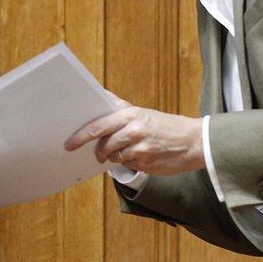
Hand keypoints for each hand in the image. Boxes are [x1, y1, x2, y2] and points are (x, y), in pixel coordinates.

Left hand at [64, 102, 205, 175]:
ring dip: (113, 156)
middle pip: (103, 143)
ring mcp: (140, 148)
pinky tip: (137, 156)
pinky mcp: (146, 163)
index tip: (70, 143)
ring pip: (114, 156)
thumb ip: (119, 108)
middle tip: (94, 154)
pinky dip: (127, 162)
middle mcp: (134, 130)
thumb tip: (99, 96)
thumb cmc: (163, 126)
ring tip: (121, 151)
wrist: (193, 141)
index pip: (98, 125)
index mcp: (130, 114)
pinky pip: (127, 165)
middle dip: (96, 151)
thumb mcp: (141, 112)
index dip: (81, 135)